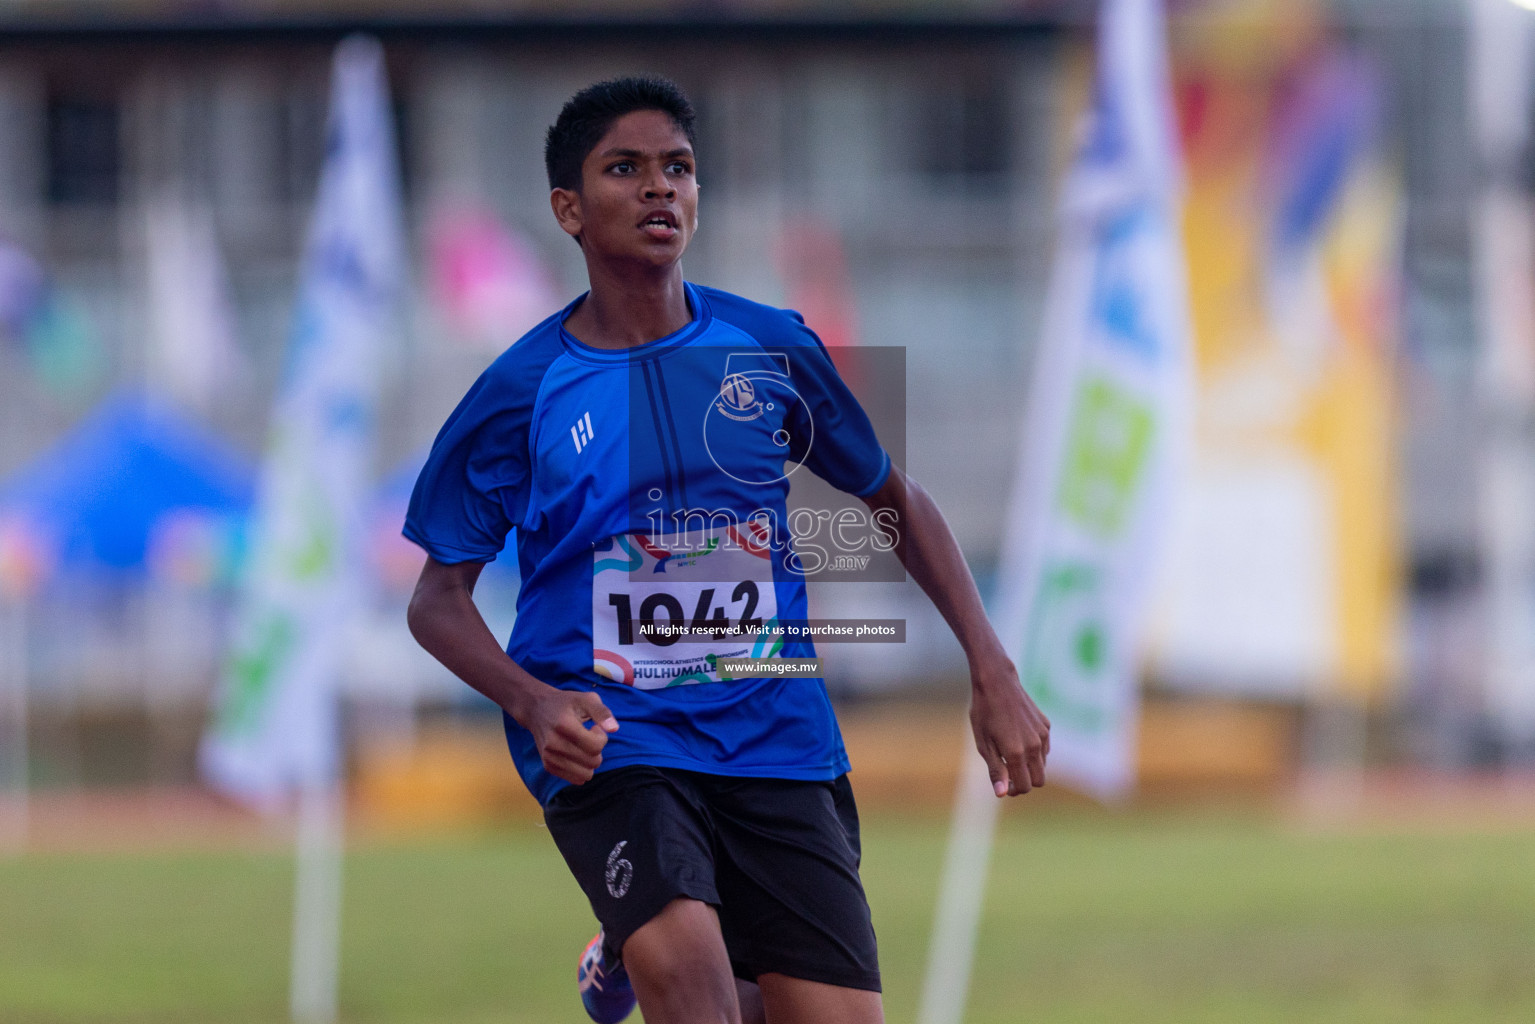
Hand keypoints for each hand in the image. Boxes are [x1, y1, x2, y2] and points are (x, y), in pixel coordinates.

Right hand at [524, 688, 618, 784]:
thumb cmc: (567, 703)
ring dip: (590, 762)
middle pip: (592, 762)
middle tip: (588, 736)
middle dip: (597, 750)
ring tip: (582, 746)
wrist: (537, 709)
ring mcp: (549, 757)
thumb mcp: (586, 699)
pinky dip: (581, 769)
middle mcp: (553, 744)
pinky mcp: (547, 766)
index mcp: (564, 725)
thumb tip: (614, 729)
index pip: (595, 746)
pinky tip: (575, 753)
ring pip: (585, 775)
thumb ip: (602, 712)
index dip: (601, 738)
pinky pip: (576, 779)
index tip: (595, 728)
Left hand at [968, 658, 1049, 796]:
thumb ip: (995, 770)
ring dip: (1030, 767)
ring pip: (1043, 765)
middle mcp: (1034, 746)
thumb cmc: (984, 713)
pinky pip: (1045, 749)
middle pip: (1039, 780)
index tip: (1003, 784)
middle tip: (1008, 774)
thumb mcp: (983, 743)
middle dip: (1025, 782)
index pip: (1025, 786)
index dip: (1014, 790)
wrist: (997, 682)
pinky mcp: (1046, 726)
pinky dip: (1035, 752)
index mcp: (1016, 752)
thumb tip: (1002, 794)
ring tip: (1010, 754)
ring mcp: (1042, 735)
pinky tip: (1018, 740)